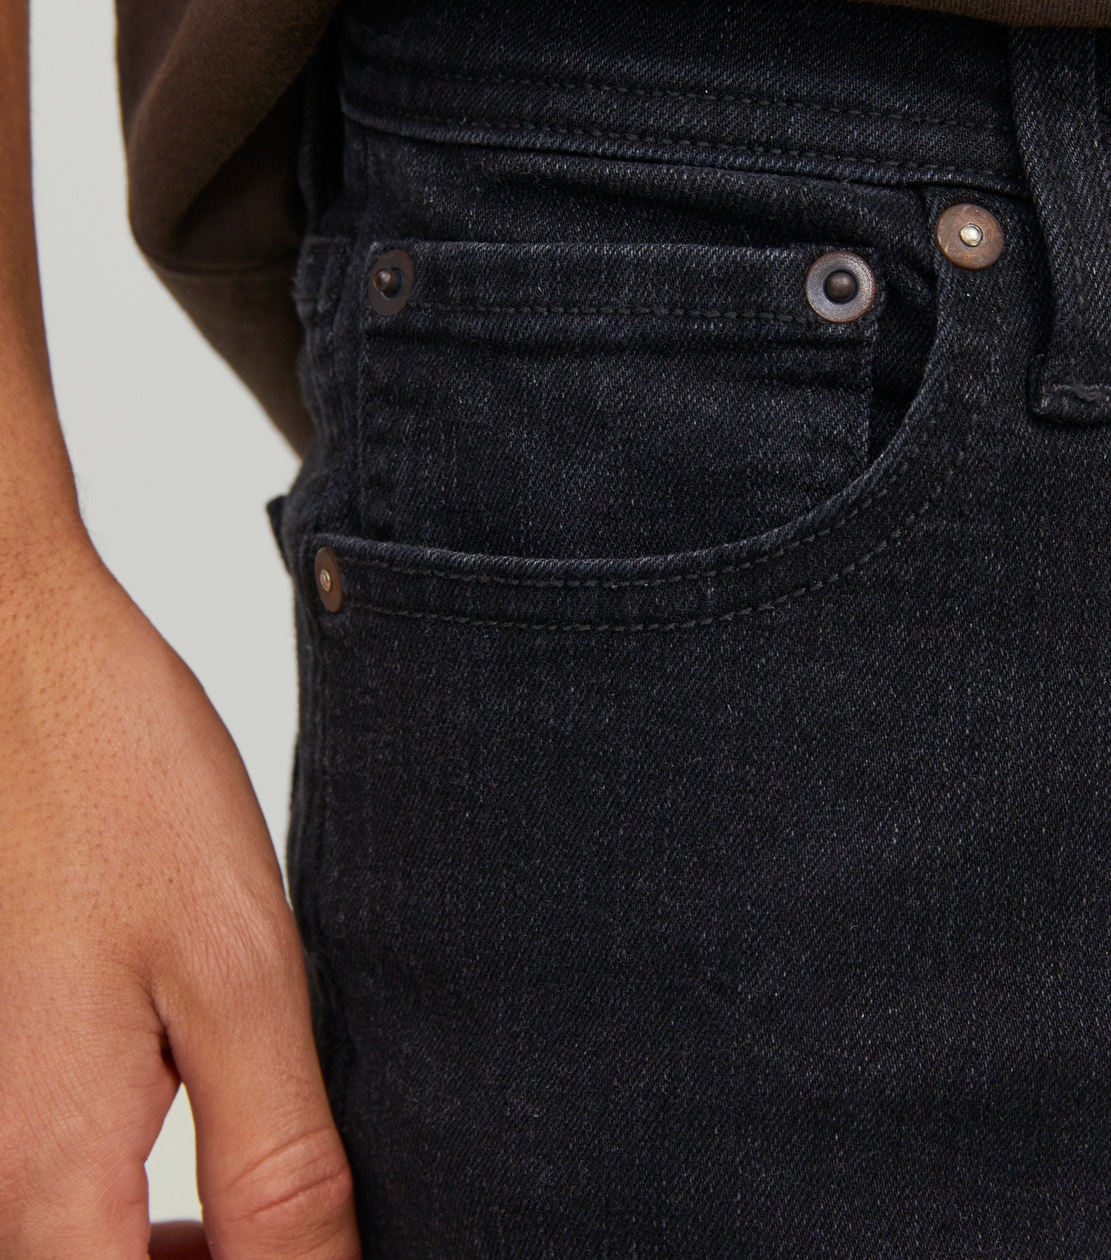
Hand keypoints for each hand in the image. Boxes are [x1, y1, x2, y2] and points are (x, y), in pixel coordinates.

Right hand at [0, 532, 358, 1259]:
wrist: (15, 665)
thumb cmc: (118, 786)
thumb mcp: (241, 977)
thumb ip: (280, 1167)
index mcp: (48, 1176)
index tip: (324, 1249)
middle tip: (312, 1234)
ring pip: (72, 1251)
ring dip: (175, 1259)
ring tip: (271, 1217)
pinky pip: (51, 1199)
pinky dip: (126, 1219)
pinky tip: (203, 1167)